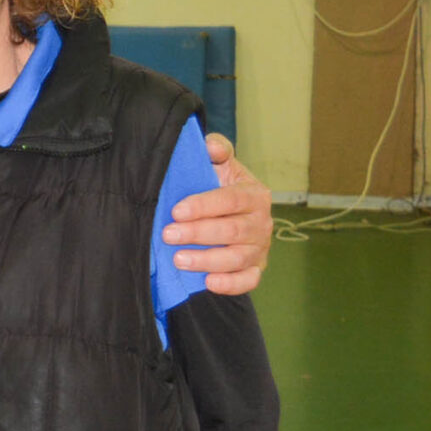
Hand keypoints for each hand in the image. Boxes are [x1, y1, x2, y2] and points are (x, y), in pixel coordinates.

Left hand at [164, 134, 272, 294]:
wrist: (233, 211)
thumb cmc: (221, 186)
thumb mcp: (221, 164)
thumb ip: (218, 150)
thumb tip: (210, 145)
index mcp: (254, 194)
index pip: (231, 200)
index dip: (204, 206)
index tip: (177, 211)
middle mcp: (261, 222)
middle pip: (231, 231)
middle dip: (197, 234)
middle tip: (168, 235)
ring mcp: (260, 248)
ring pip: (236, 258)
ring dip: (207, 261)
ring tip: (178, 259)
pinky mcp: (255, 269)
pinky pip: (248, 281)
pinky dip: (231, 285)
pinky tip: (209, 283)